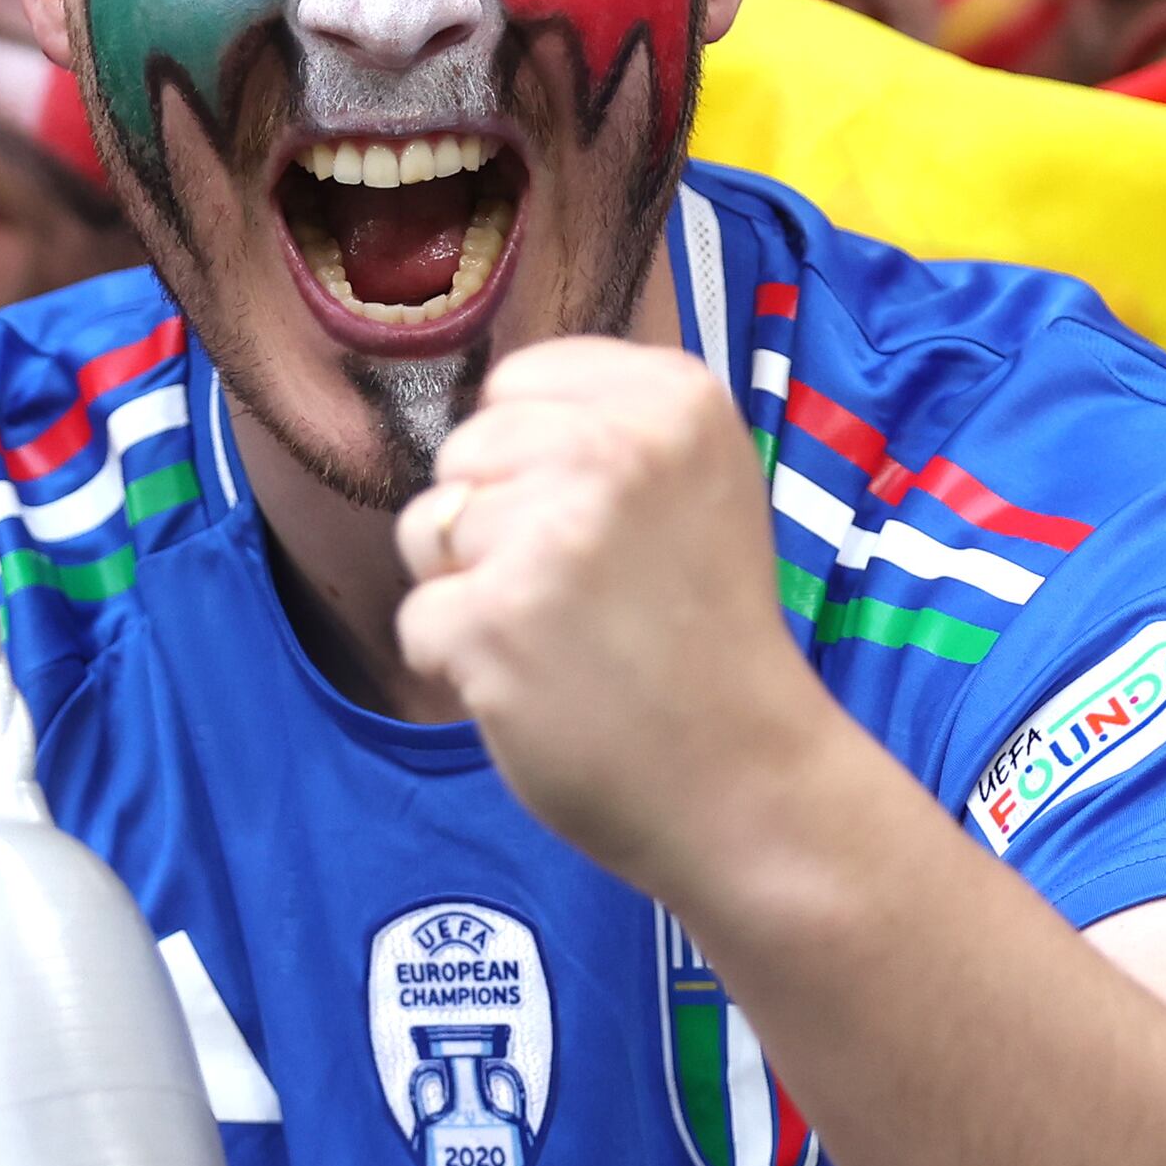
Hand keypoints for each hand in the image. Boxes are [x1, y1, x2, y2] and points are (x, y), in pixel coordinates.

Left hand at [393, 336, 838, 893]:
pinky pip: (418, 616)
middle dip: (491, 522)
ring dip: (467, 592)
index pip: (518, 383)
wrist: (747, 782)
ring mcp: (551, 534)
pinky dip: (456, 665)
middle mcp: (615, 448)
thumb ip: (609, 426)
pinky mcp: (494, 620)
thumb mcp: (702, 484)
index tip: (596, 523)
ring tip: (555, 638)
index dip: (531, 461)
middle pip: (465, 450)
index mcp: (675, 399)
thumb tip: (490, 411)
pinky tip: (533, 686)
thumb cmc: (709, 637)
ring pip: (427, 529)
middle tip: (575, 593)